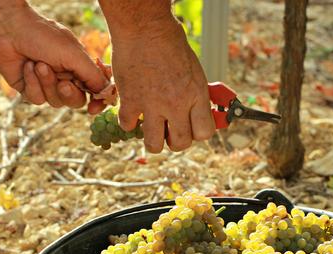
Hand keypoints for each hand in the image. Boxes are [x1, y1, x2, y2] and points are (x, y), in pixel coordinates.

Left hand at [0, 0, 108, 111]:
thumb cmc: (45, 37)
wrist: (10, 30)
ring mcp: (48, 85)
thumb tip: (107, 93)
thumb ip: (94, 76)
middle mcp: (67, 79)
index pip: (96, 91)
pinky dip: (32, 83)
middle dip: (69, 94)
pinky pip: (37, 99)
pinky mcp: (31, 89)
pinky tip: (27, 67)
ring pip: (56, 102)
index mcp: (81, 69)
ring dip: (47, 83)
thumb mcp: (75, 56)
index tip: (94, 108)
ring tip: (38, 64)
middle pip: (76, 102)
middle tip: (63, 83)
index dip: (98, 102)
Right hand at [106, 15, 215, 152]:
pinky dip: (129, 122)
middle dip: (176, 142)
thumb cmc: (171, 45)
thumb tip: (197, 113)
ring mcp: (152, 105)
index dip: (198, 134)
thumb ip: (195, 95)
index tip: (191, 128)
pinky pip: (128, 126)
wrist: (145, 29)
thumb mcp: (195, 70)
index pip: (204, 133)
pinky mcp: (130, 101)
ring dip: (153, 141)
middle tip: (170, 131)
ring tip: (152, 130)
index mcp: (196, 95)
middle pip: (180, 143)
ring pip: (154, 144)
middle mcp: (176, 104)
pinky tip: (132, 111)